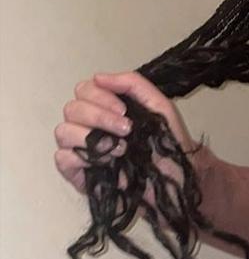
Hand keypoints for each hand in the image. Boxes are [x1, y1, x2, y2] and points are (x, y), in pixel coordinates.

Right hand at [54, 71, 195, 208]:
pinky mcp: (78, 172)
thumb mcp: (159, 107)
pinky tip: (106, 162)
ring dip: (91, 136)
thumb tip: (99, 77)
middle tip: (127, 129)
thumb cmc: (168, 145)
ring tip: (121, 148)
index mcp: (105, 109)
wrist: (176, 181)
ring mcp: (81, 149)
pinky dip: (81, 156)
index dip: (100, 96)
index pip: (84, 90)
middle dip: (100, 116)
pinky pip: (62, 157)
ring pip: (63, 131)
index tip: (124, 111)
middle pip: (72, 108)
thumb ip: (133, 84)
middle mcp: (89, 126)